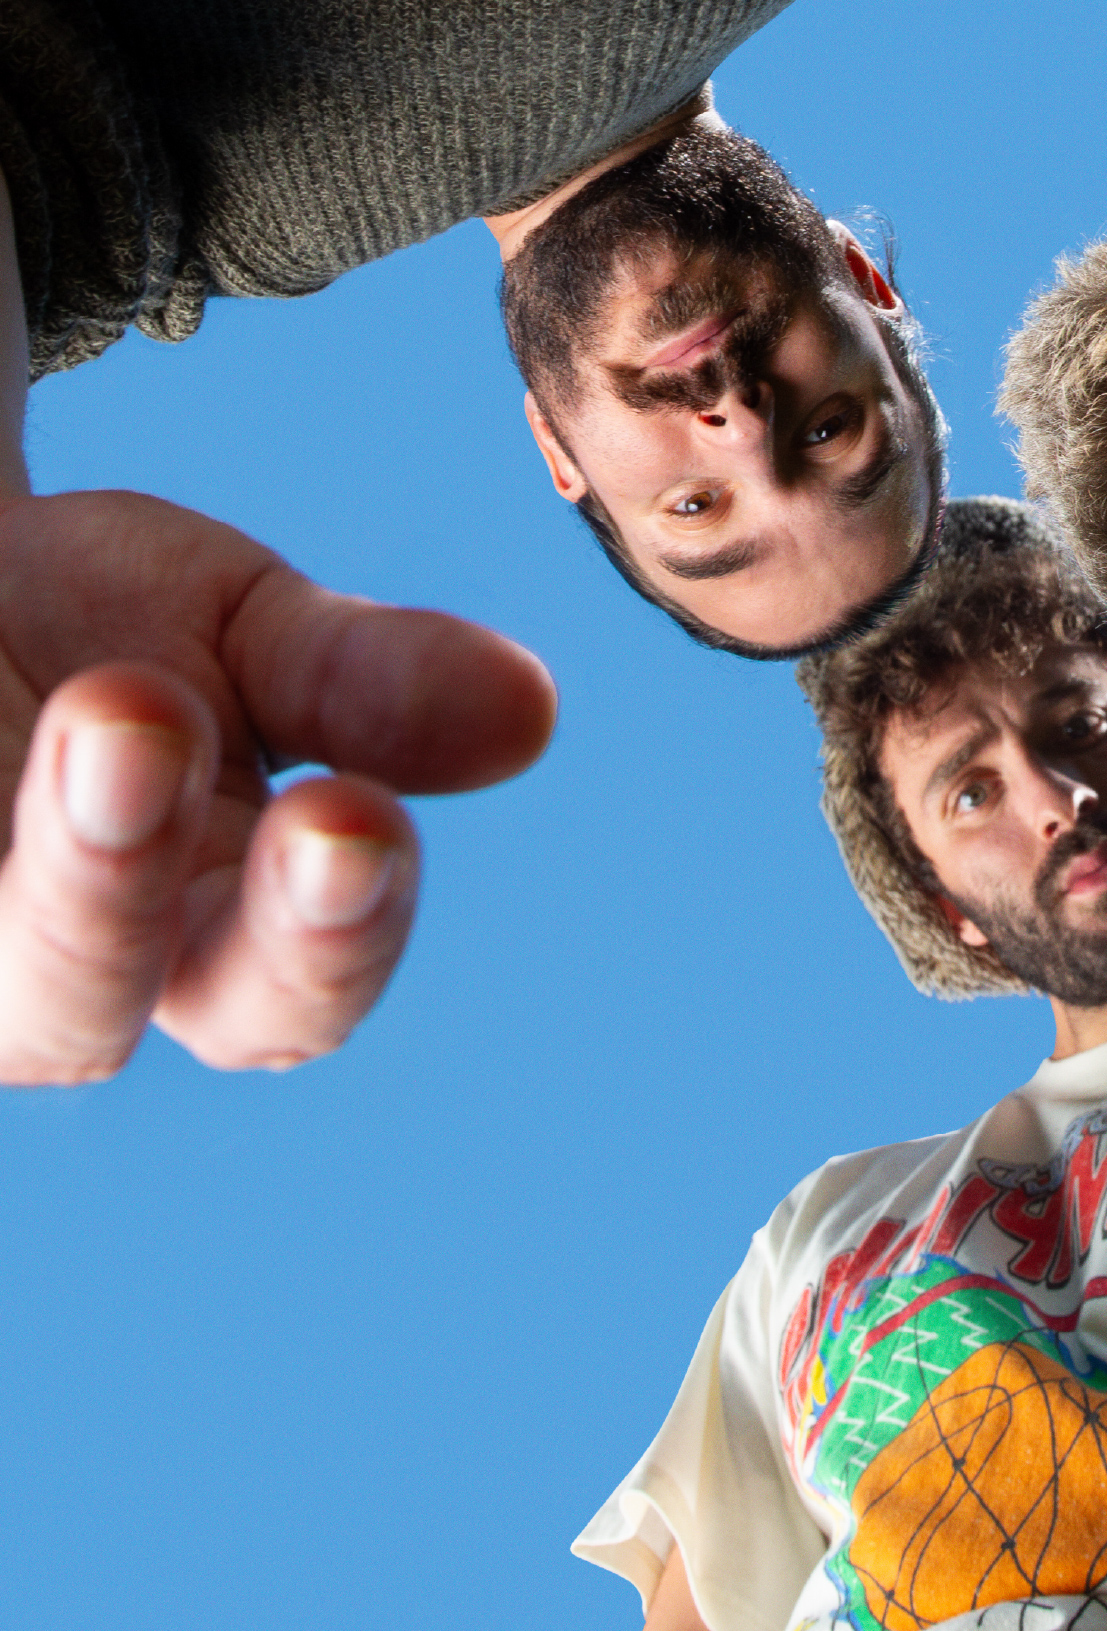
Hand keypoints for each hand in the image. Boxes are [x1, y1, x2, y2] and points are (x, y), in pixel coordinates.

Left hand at [0, 489, 555, 1083]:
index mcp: (210, 935)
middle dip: (104, 881)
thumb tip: (531, 716)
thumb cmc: (108, 627)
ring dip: (17, 857)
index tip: (352, 812)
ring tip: (78, 704)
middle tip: (134, 720)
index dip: (326, 927)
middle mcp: (57, 981)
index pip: (287, 983)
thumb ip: (371, 682)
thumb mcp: (248, 625)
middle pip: (74, 1005)